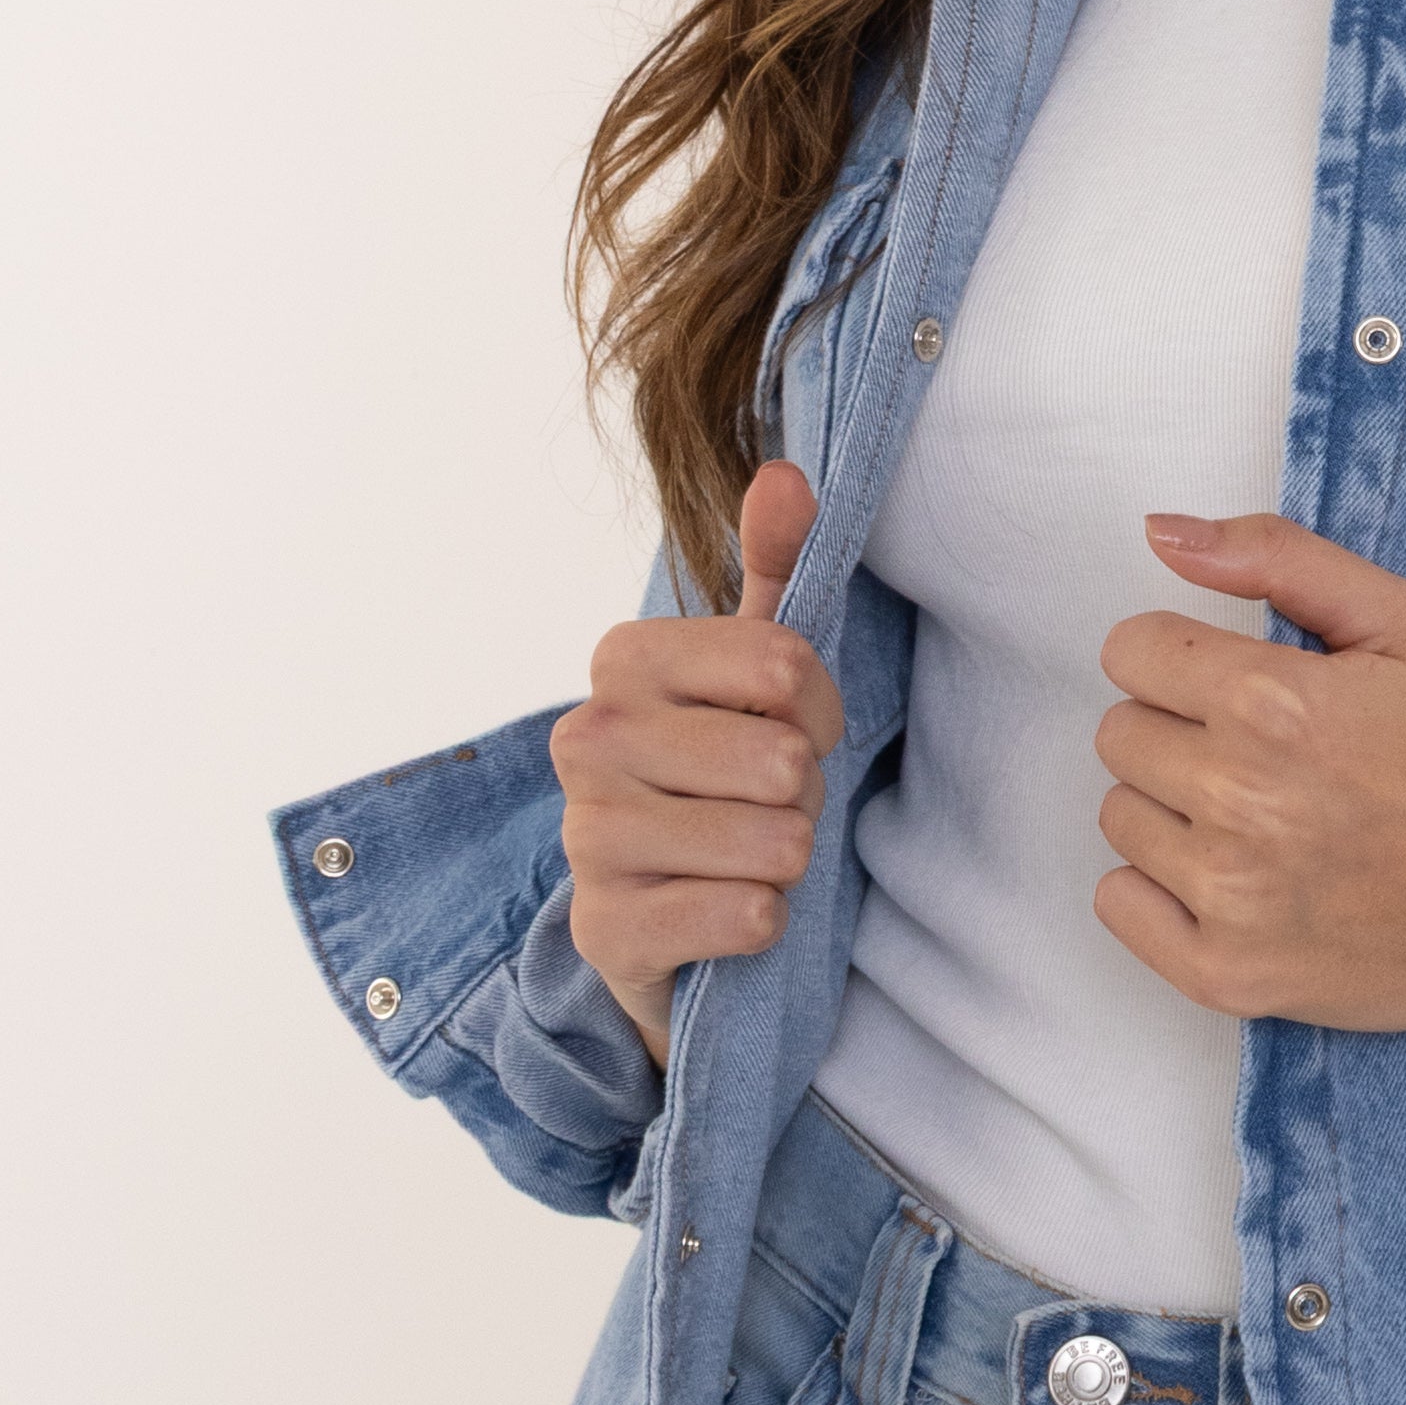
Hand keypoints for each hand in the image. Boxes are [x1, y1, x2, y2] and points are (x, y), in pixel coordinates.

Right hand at [551, 461, 843, 1070]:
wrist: (664, 910)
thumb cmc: (719, 773)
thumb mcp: (752, 669)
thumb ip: (775, 568)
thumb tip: (782, 474)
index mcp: (624, 661)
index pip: (782, 664)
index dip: (819, 706)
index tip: (801, 727)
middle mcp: (586, 739)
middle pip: (779, 760)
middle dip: (804, 793)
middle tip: (772, 803)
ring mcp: (587, 837)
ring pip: (769, 842)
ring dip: (786, 858)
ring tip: (751, 855)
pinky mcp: (606, 930)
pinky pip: (740, 916)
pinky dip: (763, 921)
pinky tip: (737, 910)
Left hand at [1094, 511, 1405, 1037]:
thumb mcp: (1396, 619)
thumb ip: (1273, 557)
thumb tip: (1161, 532)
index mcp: (1270, 701)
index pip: (1129, 652)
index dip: (1183, 661)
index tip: (1236, 687)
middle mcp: (1238, 797)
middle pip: (1119, 734)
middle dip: (1180, 732)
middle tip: (1263, 758)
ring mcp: (1227, 893)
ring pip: (1118, 816)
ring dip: (1173, 810)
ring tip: (1260, 820)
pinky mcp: (1223, 971)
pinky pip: (1117, 903)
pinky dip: (1159, 890)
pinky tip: (1232, 877)